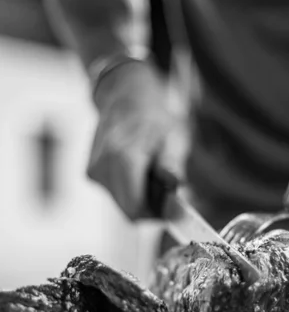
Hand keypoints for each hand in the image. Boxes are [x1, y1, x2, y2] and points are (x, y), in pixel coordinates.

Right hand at [87, 62, 187, 219]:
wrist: (126, 97)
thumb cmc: (154, 118)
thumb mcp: (174, 138)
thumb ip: (172, 165)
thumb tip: (174, 185)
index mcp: (124, 158)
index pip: (136, 208)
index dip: (156, 215)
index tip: (171, 209)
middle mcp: (103, 166)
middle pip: (127, 209)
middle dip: (149, 207)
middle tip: (165, 191)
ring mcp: (93, 170)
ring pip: (121, 203)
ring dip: (139, 196)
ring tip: (150, 173)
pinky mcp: (90, 173)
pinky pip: (114, 193)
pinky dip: (128, 188)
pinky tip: (136, 169)